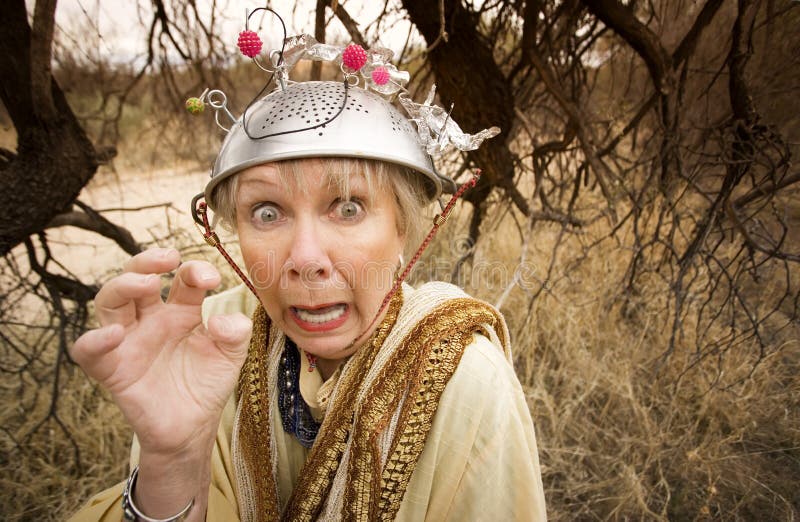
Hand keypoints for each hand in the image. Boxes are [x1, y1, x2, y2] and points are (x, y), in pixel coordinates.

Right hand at [71, 248, 251, 456]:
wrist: (191, 429)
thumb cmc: (207, 385)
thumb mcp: (231, 355)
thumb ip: (236, 332)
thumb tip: (221, 320)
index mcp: (181, 311)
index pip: (182, 278)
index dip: (194, 270)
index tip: (211, 279)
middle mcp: (151, 319)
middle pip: (136, 277)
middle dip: (148, 261)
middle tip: (169, 258)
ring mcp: (129, 341)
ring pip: (109, 301)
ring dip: (123, 286)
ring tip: (147, 284)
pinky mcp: (112, 369)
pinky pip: (88, 351)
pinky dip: (94, 340)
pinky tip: (114, 334)